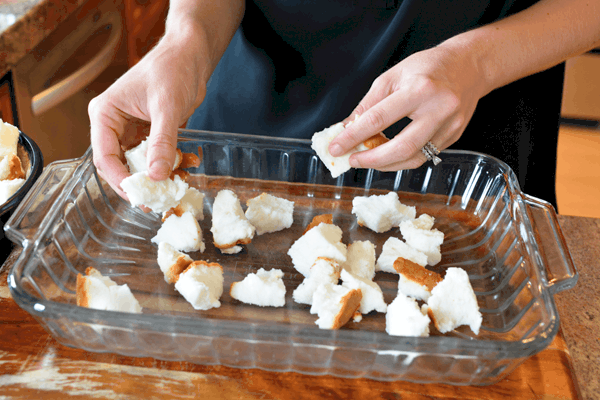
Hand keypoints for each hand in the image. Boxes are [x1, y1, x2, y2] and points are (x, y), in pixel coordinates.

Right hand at [89, 34, 205, 198]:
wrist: (190, 57)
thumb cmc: (172, 70)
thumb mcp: (167, 107)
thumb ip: (161, 142)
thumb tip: (156, 175)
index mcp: (105, 114)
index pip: (104, 156)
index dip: (120, 179)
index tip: (138, 195)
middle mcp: (113, 124)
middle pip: (117, 165)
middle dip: (135, 184)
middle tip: (154, 202)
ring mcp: (130, 130)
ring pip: (136, 164)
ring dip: (152, 178)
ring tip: (169, 192)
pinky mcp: (148, 134)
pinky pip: (152, 158)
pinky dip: (164, 167)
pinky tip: (179, 174)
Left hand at [329, 43, 488, 170]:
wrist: (469, 66)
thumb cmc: (428, 67)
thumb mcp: (392, 76)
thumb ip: (369, 104)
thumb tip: (347, 128)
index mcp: (419, 89)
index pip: (378, 119)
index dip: (353, 136)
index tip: (336, 147)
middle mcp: (438, 109)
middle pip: (401, 147)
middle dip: (371, 159)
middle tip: (352, 160)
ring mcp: (449, 126)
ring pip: (413, 158)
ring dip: (385, 164)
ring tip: (367, 160)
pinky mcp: (454, 137)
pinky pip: (424, 156)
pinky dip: (401, 160)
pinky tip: (387, 157)